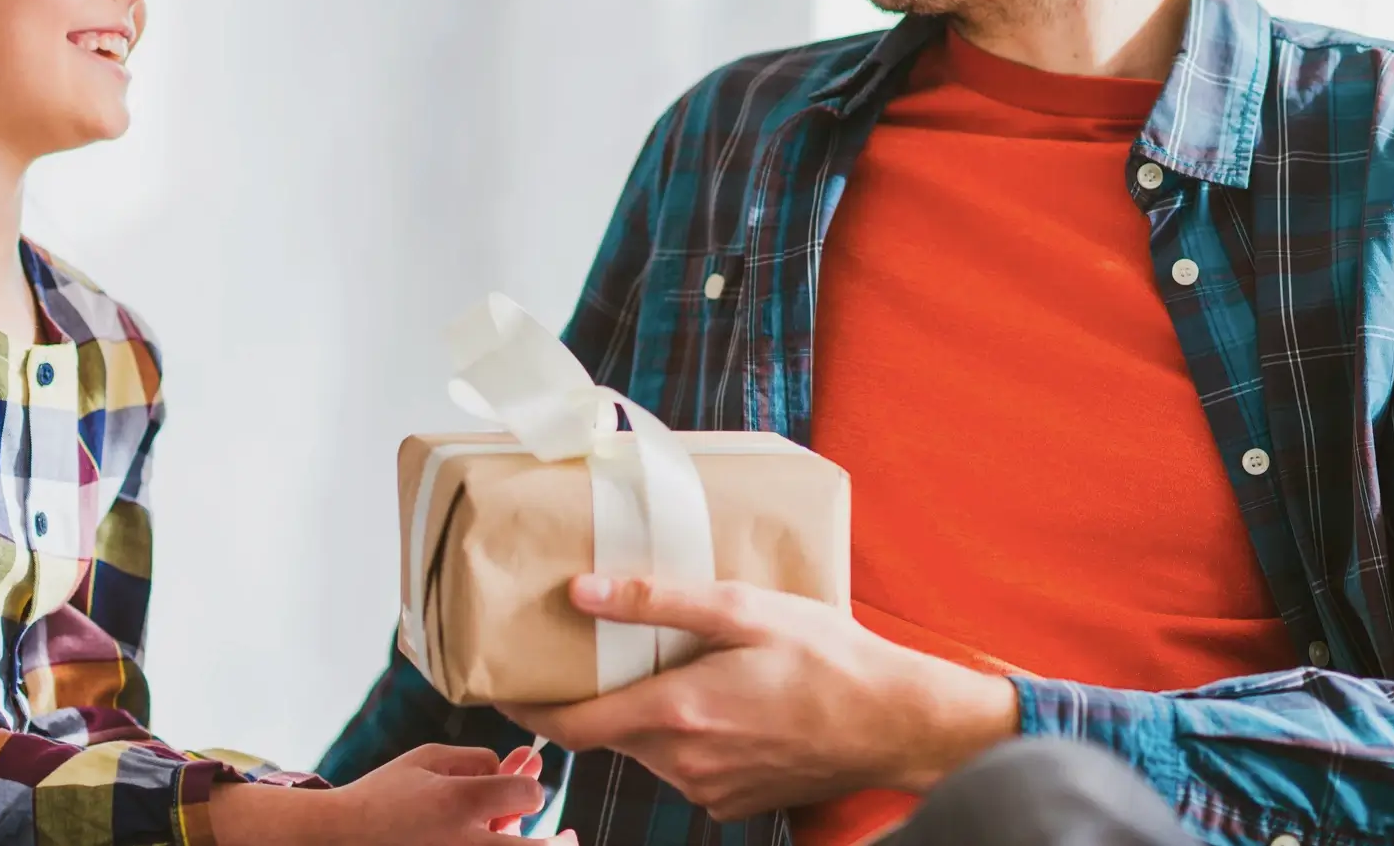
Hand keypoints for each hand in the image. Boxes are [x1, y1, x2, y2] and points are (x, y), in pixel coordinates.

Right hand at [209, 744, 572, 844]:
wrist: (340, 838)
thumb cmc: (383, 795)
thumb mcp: (425, 760)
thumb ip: (474, 759)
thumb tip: (511, 766)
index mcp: (461, 803)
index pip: (529, 794)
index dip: (530, 785)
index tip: (521, 784)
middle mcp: (465, 843)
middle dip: (561, 843)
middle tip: (568, 837)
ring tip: (507, 832)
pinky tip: (489, 839)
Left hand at [498, 575, 1018, 820]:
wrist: (897, 722)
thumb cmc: (827, 658)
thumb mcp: (742, 609)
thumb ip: (657, 602)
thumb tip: (581, 592)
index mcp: (676, 716)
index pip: (569, 724)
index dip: (524, 703)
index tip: (496, 678)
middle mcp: (683, 764)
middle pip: (607, 733)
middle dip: (590, 694)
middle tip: (584, 645)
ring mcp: (709, 789)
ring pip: (646, 749)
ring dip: (641, 711)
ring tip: (659, 661)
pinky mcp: (735, 800)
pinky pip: (685, 766)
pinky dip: (682, 733)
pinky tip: (712, 695)